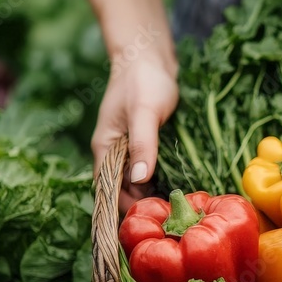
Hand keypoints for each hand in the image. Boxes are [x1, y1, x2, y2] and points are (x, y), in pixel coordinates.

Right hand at [91, 49, 178, 213]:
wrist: (148, 56)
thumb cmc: (144, 80)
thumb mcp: (146, 112)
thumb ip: (143, 145)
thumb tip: (139, 179)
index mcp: (106, 149)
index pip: (108, 192)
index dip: (123, 211)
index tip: (146, 226)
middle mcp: (113, 154)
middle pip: (121, 192)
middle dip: (141, 208)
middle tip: (169, 222)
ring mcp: (127, 150)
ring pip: (135, 184)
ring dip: (150, 198)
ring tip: (175, 212)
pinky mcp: (142, 145)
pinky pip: (146, 172)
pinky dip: (156, 183)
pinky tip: (175, 192)